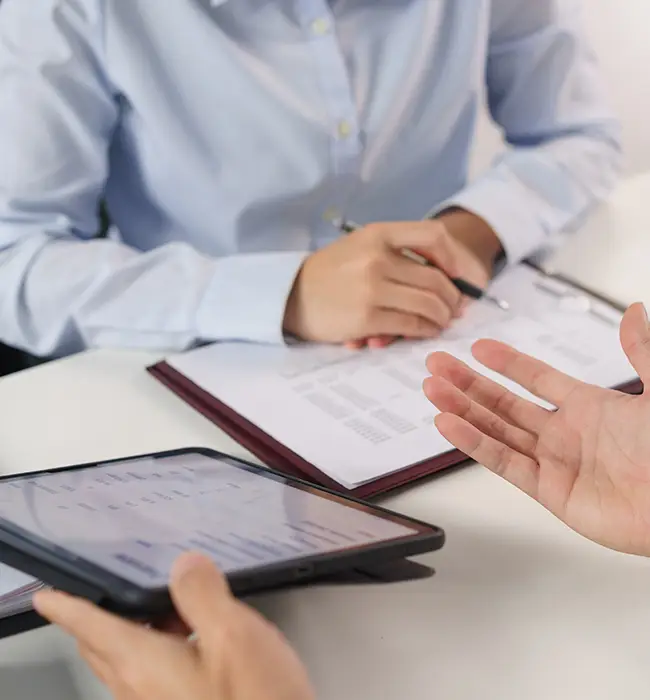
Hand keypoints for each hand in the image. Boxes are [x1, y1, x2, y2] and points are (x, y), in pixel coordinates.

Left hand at [33, 553, 314, 699]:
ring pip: (127, 663)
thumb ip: (203, 595)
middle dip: (100, 616)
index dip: (67, 606)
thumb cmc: (253, 699)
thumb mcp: (234, 636)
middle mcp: (139, 690)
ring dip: (136, 630)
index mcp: (143, 664)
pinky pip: (149, 676)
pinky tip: (193, 639)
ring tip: (169, 603)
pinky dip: (157, 648)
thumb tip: (184, 565)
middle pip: (103, 647)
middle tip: (114, 586)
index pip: (90, 628)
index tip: (46, 596)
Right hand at [313, 211, 496, 350]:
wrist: (290, 296)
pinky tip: (425, 331)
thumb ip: (398, 254)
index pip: (433, 235)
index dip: (453, 256)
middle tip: (453, 309)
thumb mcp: (360, 247)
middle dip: (452, 298)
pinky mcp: (366, 318)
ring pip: (428, 304)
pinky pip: (411, 324)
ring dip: (442, 317)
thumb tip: (448, 277)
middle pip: (436, 279)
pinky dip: (425, 330)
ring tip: (440, 322)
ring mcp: (371, 289)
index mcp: (377, 234)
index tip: (456, 274)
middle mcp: (376, 258)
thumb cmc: (331, 273)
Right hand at [423, 303, 649, 556]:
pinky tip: (449, 424)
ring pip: (496, 430)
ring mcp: (555, 462)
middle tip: (437, 364)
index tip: (478, 348)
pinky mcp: (549, 491)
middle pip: (503, 402)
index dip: (506, 362)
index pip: (536, 378)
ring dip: (462, 409)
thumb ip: (642, 352)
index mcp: (590, 406)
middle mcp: (565, 433)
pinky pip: (504, 462)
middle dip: (467, 383)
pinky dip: (473, 443)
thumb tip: (634, 311)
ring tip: (431, 389)